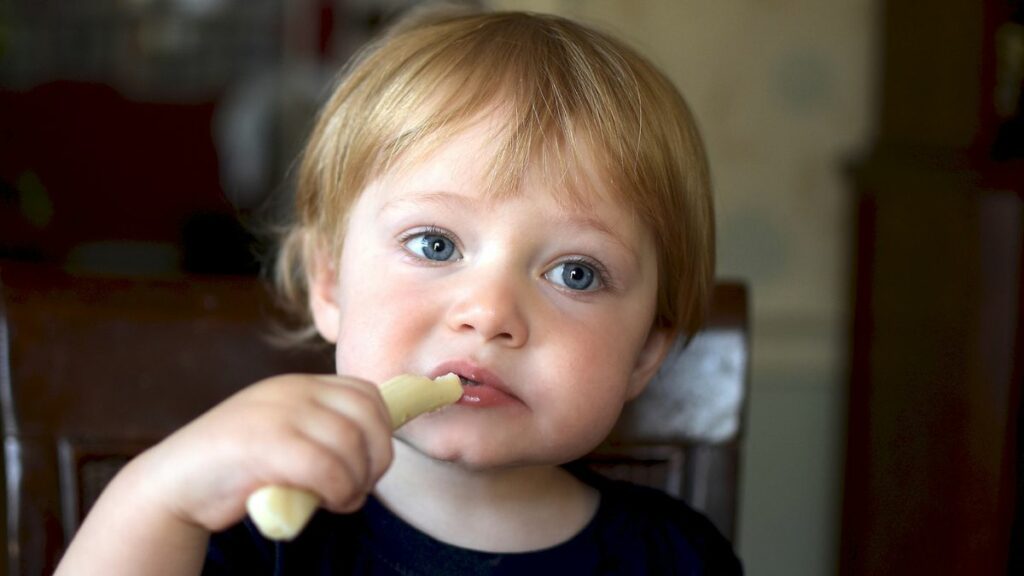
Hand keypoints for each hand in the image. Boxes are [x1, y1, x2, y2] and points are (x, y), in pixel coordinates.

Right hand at [129, 374, 393, 532]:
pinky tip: (327, 503)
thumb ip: (321, 430)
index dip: (382, 430)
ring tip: (342, 500)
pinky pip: (326, 466)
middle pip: (367, 417)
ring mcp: (277, 414)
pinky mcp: (263, 443)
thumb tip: (375, 451)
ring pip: (351, 444)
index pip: (366, 394)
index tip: (370, 464)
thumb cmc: (238, 468)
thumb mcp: (285, 433)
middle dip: (376, 458)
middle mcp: (292, 391)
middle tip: (359, 488)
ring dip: (357, 481)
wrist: (175, 483)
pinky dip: (338, 490)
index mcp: (300, 385)